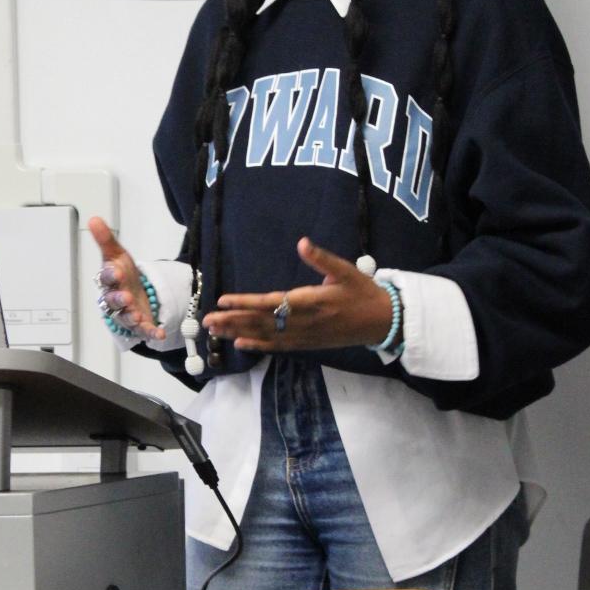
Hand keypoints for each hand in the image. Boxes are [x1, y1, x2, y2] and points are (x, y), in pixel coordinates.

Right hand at [87, 216, 164, 340]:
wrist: (132, 292)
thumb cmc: (122, 274)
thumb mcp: (117, 254)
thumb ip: (106, 239)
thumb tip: (94, 219)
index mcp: (110, 281)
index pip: (106, 277)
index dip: (110, 275)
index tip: (116, 270)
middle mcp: (115, 299)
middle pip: (113, 301)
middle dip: (119, 299)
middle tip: (126, 296)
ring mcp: (127, 313)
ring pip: (126, 317)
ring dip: (131, 316)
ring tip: (137, 315)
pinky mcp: (139, 324)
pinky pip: (144, 330)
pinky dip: (151, 332)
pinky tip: (159, 333)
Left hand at [203, 236, 391, 352]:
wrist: (383, 321)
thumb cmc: (363, 292)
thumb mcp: (346, 270)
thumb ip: (322, 258)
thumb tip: (302, 242)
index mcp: (311, 301)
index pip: (271, 304)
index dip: (245, 303)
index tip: (223, 301)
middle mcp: (304, 322)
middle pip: (262, 322)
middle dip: (233, 321)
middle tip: (207, 320)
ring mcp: (305, 336)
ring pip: (266, 336)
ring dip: (239, 333)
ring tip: (215, 331)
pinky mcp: (308, 344)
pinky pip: (279, 347)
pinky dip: (259, 346)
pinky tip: (240, 344)